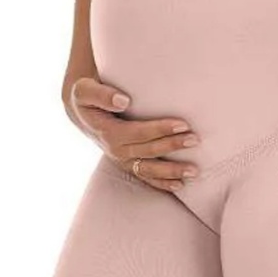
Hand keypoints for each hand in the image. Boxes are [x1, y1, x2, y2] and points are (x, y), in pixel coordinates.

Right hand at [62, 74, 199, 192]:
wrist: (82, 113)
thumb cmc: (86, 98)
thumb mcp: (84, 91)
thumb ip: (101, 94)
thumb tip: (123, 101)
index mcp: (107, 132)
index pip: (138, 132)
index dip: (160, 129)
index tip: (182, 124)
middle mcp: (115, 150)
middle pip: (148, 150)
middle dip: (172, 146)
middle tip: (195, 139)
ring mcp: (122, 159)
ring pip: (149, 169)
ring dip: (171, 171)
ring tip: (194, 171)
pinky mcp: (127, 164)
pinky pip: (145, 177)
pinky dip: (162, 183)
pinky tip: (180, 185)